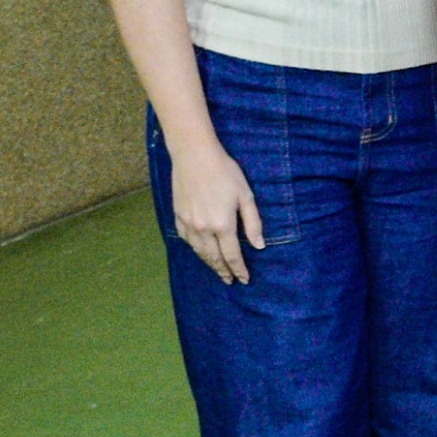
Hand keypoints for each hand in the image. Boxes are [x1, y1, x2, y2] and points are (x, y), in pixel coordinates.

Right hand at [167, 139, 266, 284]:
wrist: (194, 155)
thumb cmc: (225, 172)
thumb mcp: (245, 195)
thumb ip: (253, 223)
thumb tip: (259, 246)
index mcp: (223, 225)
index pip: (232, 256)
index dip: (239, 269)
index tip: (244, 279)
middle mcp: (203, 229)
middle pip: (214, 258)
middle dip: (223, 271)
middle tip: (229, 280)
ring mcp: (188, 224)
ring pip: (199, 251)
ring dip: (209, 263)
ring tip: (217, 270)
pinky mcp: (178, 216)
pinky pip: (187, 240)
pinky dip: (195, 249)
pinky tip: (200, 251)